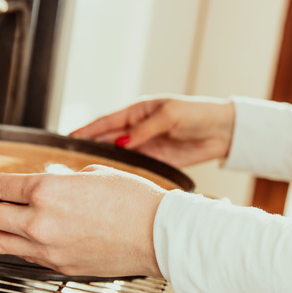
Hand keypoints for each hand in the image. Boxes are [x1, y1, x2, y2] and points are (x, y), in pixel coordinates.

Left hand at [0, 165, 165, 277]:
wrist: (156, 233)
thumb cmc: (133, 201)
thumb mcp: (93, 174)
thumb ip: (62, 180)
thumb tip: (51, 185)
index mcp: (47, 192)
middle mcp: (40, 222)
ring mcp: (47, 248)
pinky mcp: (59, 266)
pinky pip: (23, 256)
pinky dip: (9, 246)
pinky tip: (7, 240)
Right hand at [70, 95, 234, 167]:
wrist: (223, 131)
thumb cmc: (198, 114)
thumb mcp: (170, 116)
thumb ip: (144, 130)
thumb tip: (120, 142)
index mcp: (138, 111)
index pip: (106, 122)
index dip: (87, 130)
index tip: (68, 138)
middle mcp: (138, 128)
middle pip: (108, 139)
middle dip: (90, 148)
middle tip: (69, 160)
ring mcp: (146, 145)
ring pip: (118, 155)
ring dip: (104, 163)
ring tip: (84, 173)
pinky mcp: (157, 161)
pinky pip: (135, 167)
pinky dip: (122, 173)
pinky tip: (110, 181)